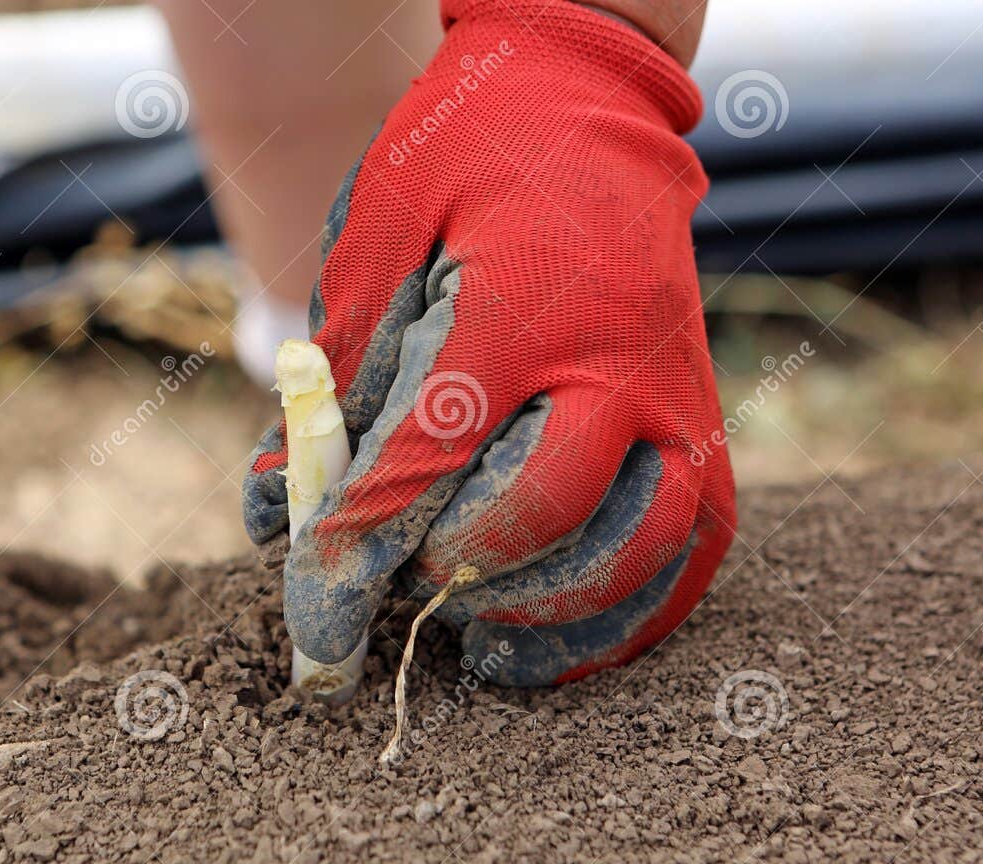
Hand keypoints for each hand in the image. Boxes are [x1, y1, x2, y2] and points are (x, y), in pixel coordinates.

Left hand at [243, 0, 734, 686]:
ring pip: (637, 547)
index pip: (431, 455)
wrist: (592, 105)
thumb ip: (333, 373)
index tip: (315, 617)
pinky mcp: (708, 427)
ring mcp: (677, 399)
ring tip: (472, 637)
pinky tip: (550, 639)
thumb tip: (274, 506)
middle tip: (401, 594)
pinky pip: (692, 551)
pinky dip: (625, 617)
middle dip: (457, 574)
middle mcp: (616, 361)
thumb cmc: (469, 163)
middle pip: (547, 510)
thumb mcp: (377, 233)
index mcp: (518, 307)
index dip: (362, 546)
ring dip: (547, 613)